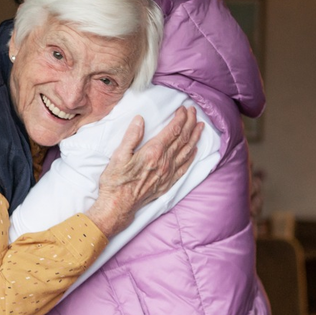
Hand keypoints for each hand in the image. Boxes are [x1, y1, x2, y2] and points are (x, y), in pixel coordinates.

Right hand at [86, 106, 202, 237]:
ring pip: (186, 151)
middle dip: (190, 123)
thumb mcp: (118, 156)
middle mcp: (164, 163)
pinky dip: (191, 156)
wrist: (118, 206)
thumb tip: (140, 120)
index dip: (180, 118)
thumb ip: (131, 137)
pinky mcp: (168, 183)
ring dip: (195, 137)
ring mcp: (168, 174)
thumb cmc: (115, 181)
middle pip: (182, 139)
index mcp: (153, 153)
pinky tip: (194, 150)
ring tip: (200, 126)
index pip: (172, 131)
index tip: (183, 108)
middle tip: (194, 111)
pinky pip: (184, 167)